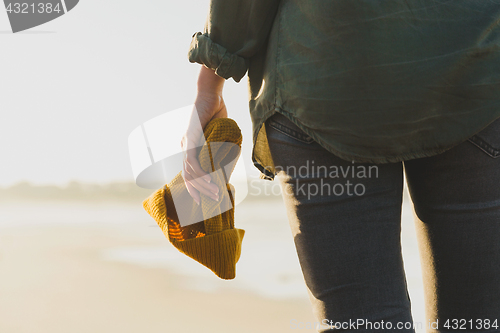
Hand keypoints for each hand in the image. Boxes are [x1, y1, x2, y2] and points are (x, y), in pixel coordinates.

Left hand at [181, 66, 226, 204]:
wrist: (212, 95)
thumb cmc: (217, 113)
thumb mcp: (219, 136)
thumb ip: (219, 149)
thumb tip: (227, 163)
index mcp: (190, 148)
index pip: (189, 173)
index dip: (194, 187)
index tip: (201, 199)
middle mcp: (185, 148)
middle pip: (188, 176)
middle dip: (199, 191)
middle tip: (210, 201)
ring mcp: (186, 144)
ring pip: (191, 171)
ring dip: (203, 184)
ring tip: (215, 192)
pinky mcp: (190, 139)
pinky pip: (193, 161)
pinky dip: (201, 172)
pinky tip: (209, 180)